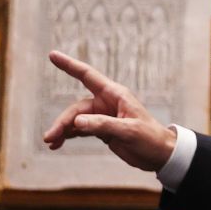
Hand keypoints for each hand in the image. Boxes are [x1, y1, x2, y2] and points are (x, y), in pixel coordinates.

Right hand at [42, 50, 176, 172]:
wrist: (160, 154)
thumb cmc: (150, 138)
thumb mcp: (128, 131)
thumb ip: (103, 125)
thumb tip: (76, 122)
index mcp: (115, 95)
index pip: (88, 76)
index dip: (69, 65)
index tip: (53, 55)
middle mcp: (107, 103)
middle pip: (76, 108)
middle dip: (62, 122)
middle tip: (49, 138)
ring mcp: (103, 116)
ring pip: (76, 120)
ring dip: (62, 130)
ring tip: (51, 143)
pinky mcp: (103, 130)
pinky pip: (80, 129)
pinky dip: (68, 136)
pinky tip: (58, 144)